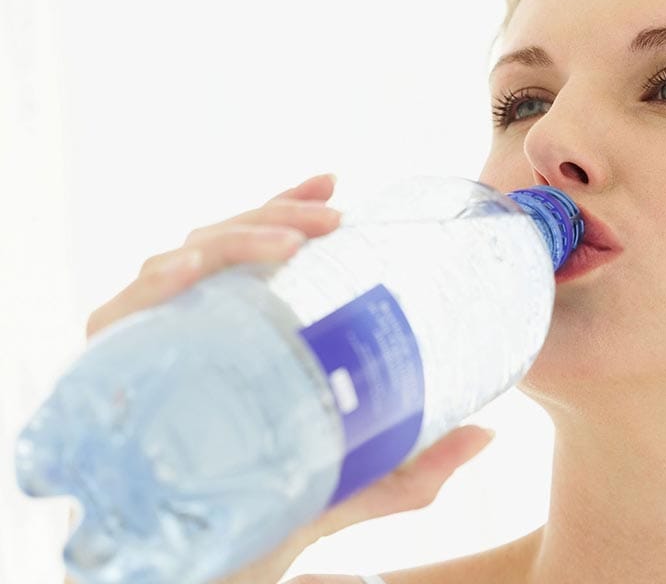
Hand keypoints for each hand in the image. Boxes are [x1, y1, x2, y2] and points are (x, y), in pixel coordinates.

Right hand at [71, 173, 495, 583]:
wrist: (210, 573)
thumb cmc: (273, 515)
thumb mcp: (353, 483)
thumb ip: (418, 465)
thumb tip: (489, 434)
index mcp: (242, 336)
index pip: (257, 251)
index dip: (288, 204)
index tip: (336, 181)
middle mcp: (196, 329)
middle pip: (227, 242)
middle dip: (280, 214)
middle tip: (335, 216)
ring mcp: (156, 346)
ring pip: (183, 258)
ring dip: (236, 236)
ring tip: (293, 242)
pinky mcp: (116, 373)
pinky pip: (125, 309)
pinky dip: (157, 281)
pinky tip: (193, 269)